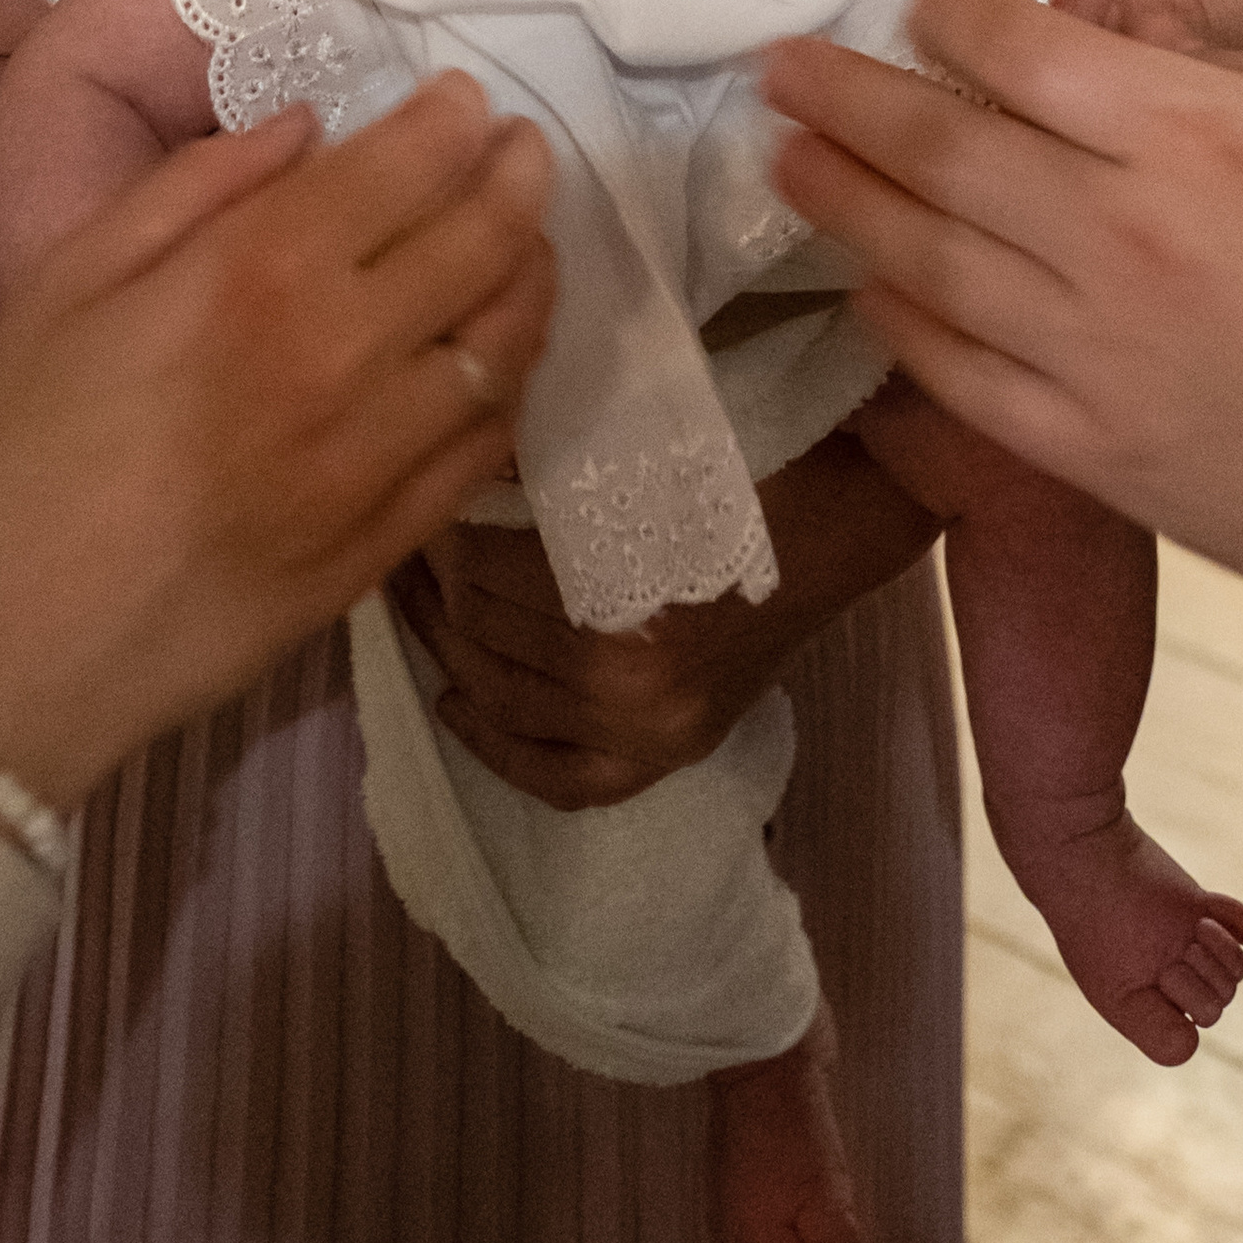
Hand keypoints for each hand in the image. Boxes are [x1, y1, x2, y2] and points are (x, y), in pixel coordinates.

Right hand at [0, 81, 554, 806]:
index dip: (453, 120)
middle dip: (518, 178)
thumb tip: (303, 126)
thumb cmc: (10, 452)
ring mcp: (376, 459)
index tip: (464, 99)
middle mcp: (342, 355)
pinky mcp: (385, 547)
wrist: (2, 654)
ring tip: (529, 242)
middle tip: (524, 152)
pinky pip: (483, 451)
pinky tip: (500, 362)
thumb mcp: (67, 280)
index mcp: (258, 273)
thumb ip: (193, 187)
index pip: (407, 168)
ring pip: (505, 346)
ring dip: (533, 276)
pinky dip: (509, 388)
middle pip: (481, 244)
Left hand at [387, 429, 940, 809]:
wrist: (831, 535)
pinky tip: (454, 703)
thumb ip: (551, 482)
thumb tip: (459, 470)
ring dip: (448, 646)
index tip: (427, 501)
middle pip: (485, 633)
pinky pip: (556, 778)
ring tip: (418, 601)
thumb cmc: (738, 475)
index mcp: (623, 596)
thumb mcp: (637, 464)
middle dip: (436, 584)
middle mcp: (628, 683)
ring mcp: (645, 735)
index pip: (487, 572)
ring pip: (502, 697)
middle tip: (412, 542)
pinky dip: (495, 746)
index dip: (444, 533)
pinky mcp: (661, 762)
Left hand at [767, 0, 1242, 624]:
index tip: (919, 2)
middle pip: (941, 146)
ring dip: (844, 203)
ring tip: (787, 160)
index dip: (950, 17)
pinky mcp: (1104, 456)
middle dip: (847, 95)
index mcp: (1195, 131)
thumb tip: (1157, 39)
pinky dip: (903, 331)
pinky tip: (872, 294)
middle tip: (781, 65)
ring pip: (926, 260)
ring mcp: (1098, 353)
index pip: (1020, 48)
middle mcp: (1119, 232)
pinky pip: (965, 382)